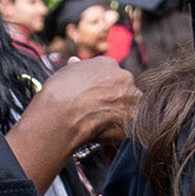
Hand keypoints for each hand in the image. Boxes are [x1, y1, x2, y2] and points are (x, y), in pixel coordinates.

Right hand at [6, 55, 139, 191]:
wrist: (62, 115)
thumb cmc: (59, 93)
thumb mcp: (65, 72)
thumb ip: (77, 68)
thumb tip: (76, 62)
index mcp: (108, 63)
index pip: (111, 74)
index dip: (102, 87)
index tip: (93, 96)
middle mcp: (125, 77)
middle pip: (124, 89)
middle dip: (114, 100)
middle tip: (97, 111)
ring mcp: (132, 98)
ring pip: (130, 107)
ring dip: (120, 115)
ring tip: (100, 124)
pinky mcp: (135, 119)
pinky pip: (131, 126)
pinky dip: (120, 130)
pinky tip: (104, 133)